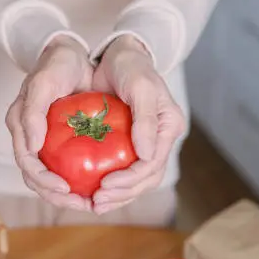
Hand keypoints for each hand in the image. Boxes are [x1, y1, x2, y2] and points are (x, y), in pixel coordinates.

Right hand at [6, 36, 93, 210]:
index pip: (27, 164)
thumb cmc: (56, 64)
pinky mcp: (61, 138)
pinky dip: (78, 178)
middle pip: (37, 178)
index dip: (44, 182)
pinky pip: (67, 165)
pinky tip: (97, 185)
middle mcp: (30, 136)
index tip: (67, 189)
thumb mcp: (44, 83)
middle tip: (85, 204)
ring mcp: (45, 138)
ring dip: (68, 194)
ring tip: (92, 202)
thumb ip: (33, 113)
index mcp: (20, 126)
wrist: (70, 51)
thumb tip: (34, 148)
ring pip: (51, 176)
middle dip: (58, 195)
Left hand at [92, 35, 184, 213]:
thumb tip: (146, 155)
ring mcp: (145, 142)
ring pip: (136, 179)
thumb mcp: (140, 86)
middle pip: (146, 178)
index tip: (105, 186)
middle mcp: (159, 138)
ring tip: (94, 204)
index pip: (153, 164)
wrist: (119, 53)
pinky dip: (109, 182)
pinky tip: (90, 190)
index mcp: (168, 127)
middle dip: (123, 194)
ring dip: (117, 195)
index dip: (130, 181)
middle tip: (97, 203)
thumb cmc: (131, 66)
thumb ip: (146, 119)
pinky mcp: (129, 142)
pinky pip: (121, 168)